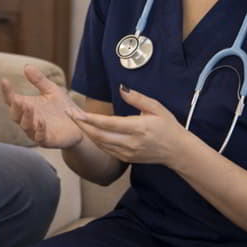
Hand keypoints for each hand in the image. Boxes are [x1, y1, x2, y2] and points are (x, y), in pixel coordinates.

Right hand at [2, 64, 85, 148]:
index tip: (4, 81)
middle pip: (14, 115)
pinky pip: (39, 137)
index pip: (11, 100)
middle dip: (15, 107)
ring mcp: (36, 131)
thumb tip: (26, 66)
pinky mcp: (47, 140)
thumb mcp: (51, 90)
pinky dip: (39, 129)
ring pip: (25, 126)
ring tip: (29, 107)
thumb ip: (39, 80)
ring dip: (26, 117)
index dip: (6, 91)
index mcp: (27, 106)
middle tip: (17, 99)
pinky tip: (41, 121)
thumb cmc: (63, 107)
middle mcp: (28, 119)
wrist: (80, 124)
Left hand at [69, 84, 187, 165]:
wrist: (177, 151)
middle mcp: (131, 142)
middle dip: (81, 124)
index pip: (108, 124)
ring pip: (99, 143)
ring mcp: (127, 153)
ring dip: (86, 132)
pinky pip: (105, 149)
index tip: (76, 111)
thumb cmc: (168, 127)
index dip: (89, 118)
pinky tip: (88, 131)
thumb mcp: (157, 108)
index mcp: (138, 128)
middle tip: (69, 113)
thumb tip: (121, 88)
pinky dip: (95, 140)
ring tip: (76, 120)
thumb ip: (137, 98)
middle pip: (98, 135)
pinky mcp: (125, 158)